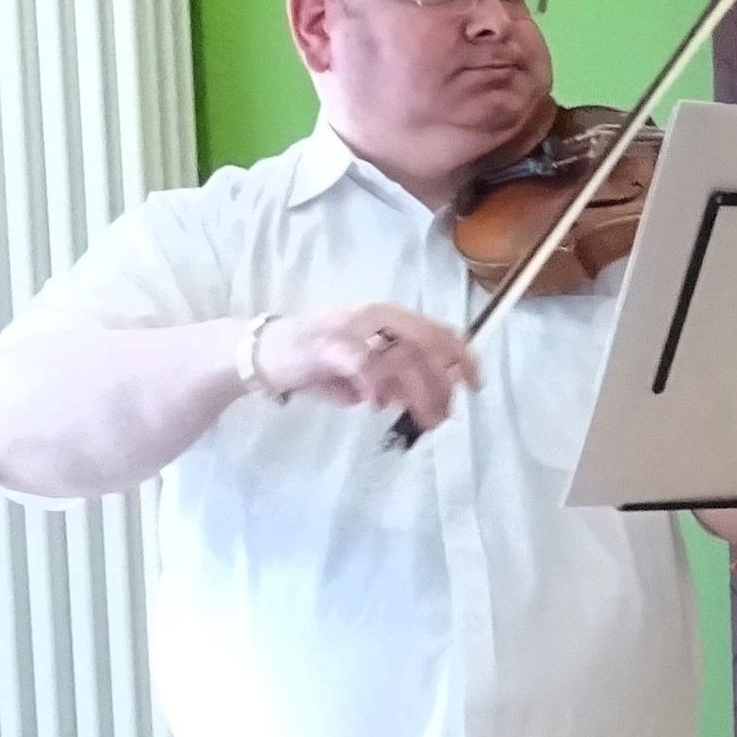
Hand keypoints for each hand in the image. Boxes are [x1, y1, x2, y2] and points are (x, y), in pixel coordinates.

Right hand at [254, 303, 475, 435]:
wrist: (261, 352)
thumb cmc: (316, 361)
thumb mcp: (365, 371)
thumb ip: (394, 380)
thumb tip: (418, 399)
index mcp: (388, 317)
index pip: (437, 330)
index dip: (463, 357)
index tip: (475, 385)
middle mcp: (373, 316)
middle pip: (427, 345)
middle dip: (443, 384)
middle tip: (444, 415)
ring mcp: (349, 328)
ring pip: (401, 358)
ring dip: (418, 394)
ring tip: (422, 420)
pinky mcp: (325, 346)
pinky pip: (363, 364)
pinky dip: (378, 385)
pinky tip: (379, 403)